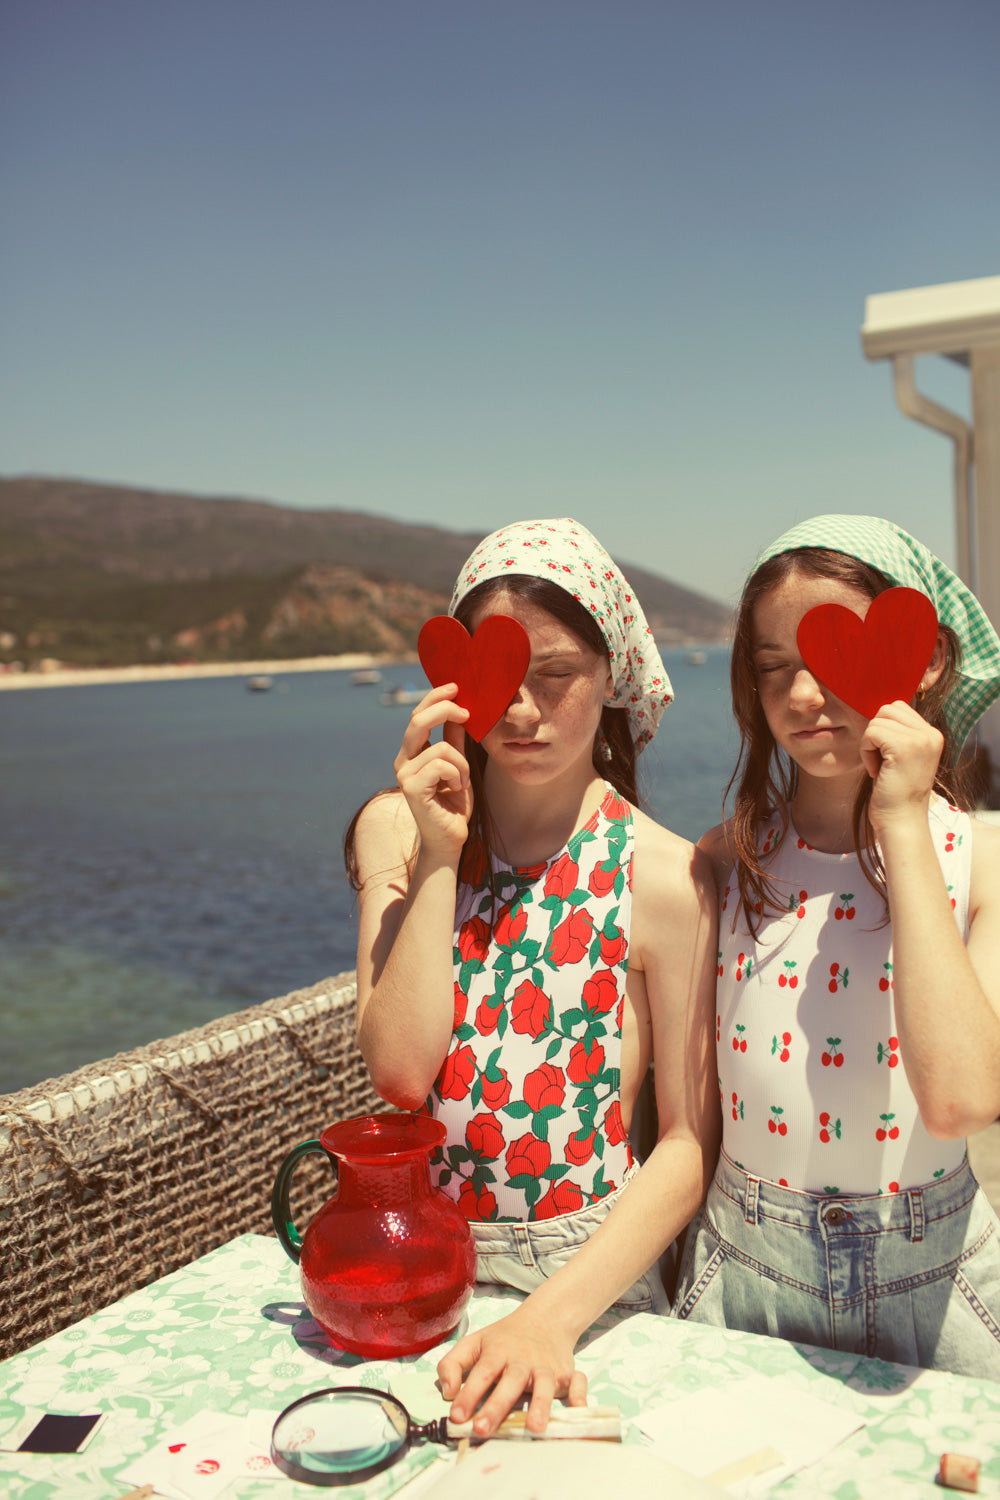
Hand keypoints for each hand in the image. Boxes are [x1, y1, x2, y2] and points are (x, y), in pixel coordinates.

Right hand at [394, 685, 472, 858]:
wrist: (450, 839)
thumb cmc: (454, 805)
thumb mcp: (459, 766)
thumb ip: (455, 741)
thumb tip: (460, 711)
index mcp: (412, 752)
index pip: (418, 715)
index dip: (435, 697)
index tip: (456, 687)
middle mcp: (403, 760)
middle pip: (418, 720)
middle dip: (444, 709)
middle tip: (467, 712)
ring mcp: (405, 774)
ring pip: (441, 748)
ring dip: (462, 765)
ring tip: (462, 783)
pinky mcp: (411, 787)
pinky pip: (442, 765)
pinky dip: (459, 776)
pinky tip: (456, 790)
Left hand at [436, 1304, 585, 1436]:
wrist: (545, 1318)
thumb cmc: (504, 1338)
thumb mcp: (474, 1342)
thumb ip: (453, 1364)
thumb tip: (447, 1392)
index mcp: (498, 1352)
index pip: (481, 1373)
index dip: (468, 1395)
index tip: (457, 1417)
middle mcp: (522, 1360)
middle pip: (510, 1382)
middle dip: (496, 1406)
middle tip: (482, 1428)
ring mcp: (546, 1367)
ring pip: (544, 1385)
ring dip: (540, 1405)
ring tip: (534, 1428)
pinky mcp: (566, 1373)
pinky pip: (577, 1383)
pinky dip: (580, 1395)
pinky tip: (578, 1409)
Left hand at [860, 700, 943, 833]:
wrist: (901, 821)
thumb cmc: (894, 792)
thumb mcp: (901, 757)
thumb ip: (897, 733)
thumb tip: (877, 712)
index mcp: (932, 735)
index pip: (898, 708)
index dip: (883, 730)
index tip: (887, 757)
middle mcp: (931, 734)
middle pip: (887, 709)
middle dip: (875, 733)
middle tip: (881, 761)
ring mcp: (920, 740)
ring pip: (877, 721)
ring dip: (869, 744)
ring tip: (880, 768)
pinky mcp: (904, 747)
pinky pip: (871, 733)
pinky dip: (866, 752)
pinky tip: (876, 772)